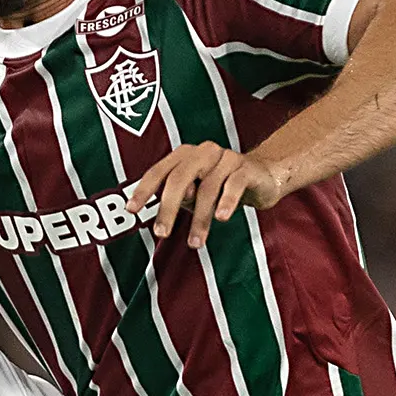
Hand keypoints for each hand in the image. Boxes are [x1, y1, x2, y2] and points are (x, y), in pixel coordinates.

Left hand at [123, 143, 289, 248]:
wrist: (263, 177)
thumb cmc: (222, 186)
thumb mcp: (196, 193)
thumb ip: (179, 198)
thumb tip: (165, 207)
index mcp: (185, 155)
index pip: (159, 171)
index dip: (144, 190)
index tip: (132, 210)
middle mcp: (203, 152)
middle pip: (179, 178)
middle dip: (168, 208)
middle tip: (161, 233)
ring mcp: (226, 158)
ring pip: (207, 188)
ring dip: (200, 219)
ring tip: (195, 242)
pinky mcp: (247, 169)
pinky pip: (234, 185)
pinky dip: (226, 202)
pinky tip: (221, 218)